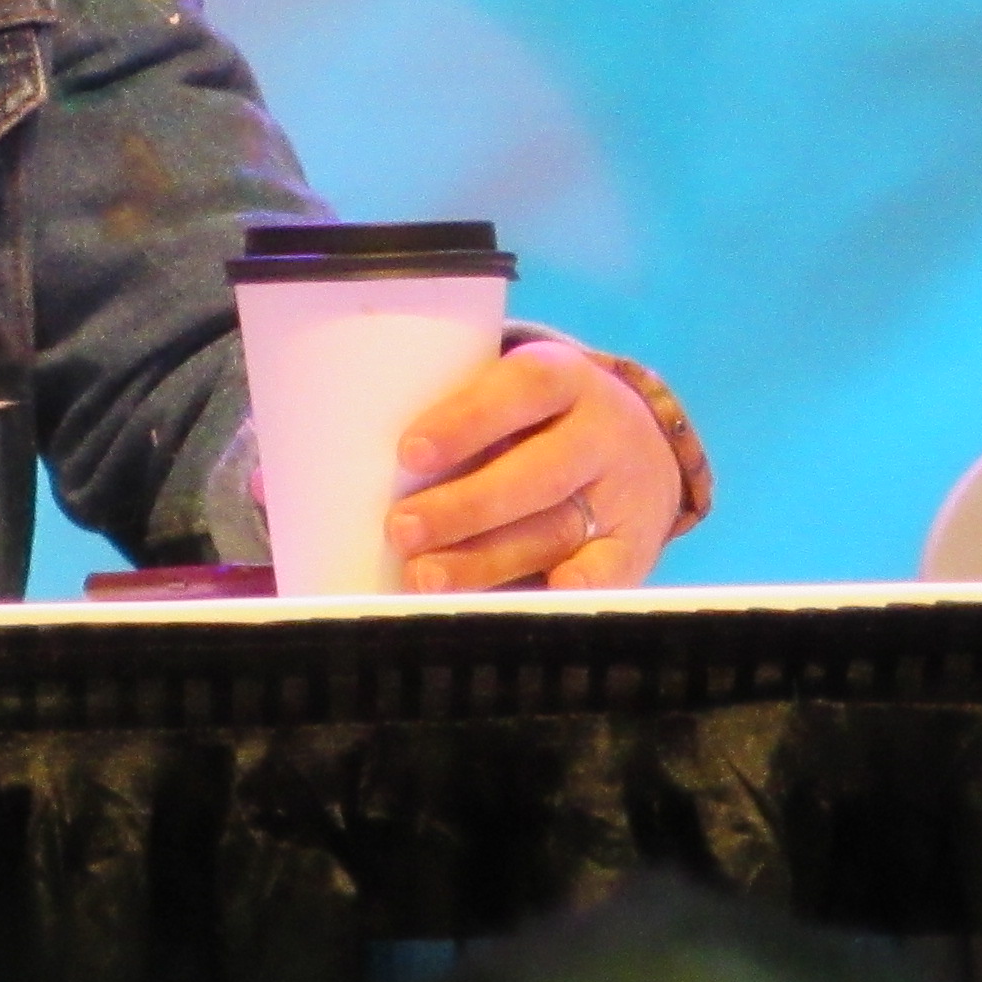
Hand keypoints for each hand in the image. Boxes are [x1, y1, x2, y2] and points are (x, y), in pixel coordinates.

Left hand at [384, 342, 684, 591]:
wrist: (643, 447)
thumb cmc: (538, 425)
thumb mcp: (514, 397)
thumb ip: (454, 422)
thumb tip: (337, 477)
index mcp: (566, 378)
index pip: (523, 388)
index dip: (467, 420)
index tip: (408, 452)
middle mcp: (603, 431)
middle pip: (538, 473)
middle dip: (466, 506)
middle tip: (401, 529)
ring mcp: (624, 492)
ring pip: (556, 530)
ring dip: (486, 562)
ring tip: (423, 578)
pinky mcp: (636, 545)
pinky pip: (605, 575)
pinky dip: (568, 592)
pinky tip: (524, 604)